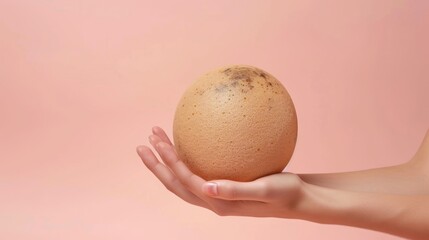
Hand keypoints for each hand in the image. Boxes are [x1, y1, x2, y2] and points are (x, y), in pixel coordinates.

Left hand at [136, 126, 308, 217]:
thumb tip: (206, 187)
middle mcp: (213, 201)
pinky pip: (196, 174)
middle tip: (142, 144)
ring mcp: (216, 196)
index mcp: (219, 203)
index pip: (185, 180)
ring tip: (157, 141)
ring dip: (167, 163)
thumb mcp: (266, 190)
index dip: (169, 162)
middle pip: (175, 184)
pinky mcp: (222, 188)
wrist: (298, 200)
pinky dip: (184, 161)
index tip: (156, 142)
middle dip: (157, 165)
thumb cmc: (286, 193)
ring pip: (183, 180)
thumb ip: (236, 190)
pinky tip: (187, 145)